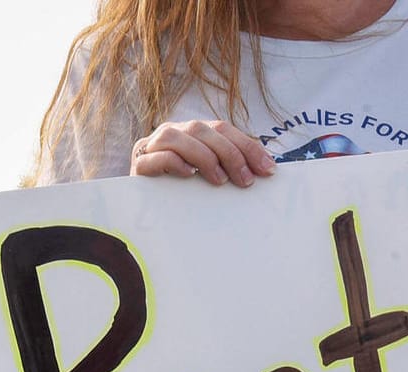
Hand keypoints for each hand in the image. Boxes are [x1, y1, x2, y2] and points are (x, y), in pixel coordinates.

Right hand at [131, 120, 275, 185]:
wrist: (143, 208)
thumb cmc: (183, 192)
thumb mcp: (209, 175)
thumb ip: (229, 166)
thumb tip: (266, 170)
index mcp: (192, 131)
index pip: (222, 128)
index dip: (247, 146)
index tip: (267, 169)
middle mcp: (172, 132)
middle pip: (202, 130)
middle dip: (230, 153)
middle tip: (245, 180)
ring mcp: (152, 146)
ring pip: (176, 137)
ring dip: (203, 156)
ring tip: (219, 180)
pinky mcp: (139, 165)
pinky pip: (155, 156)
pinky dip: (174, 162)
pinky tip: (188, 175)